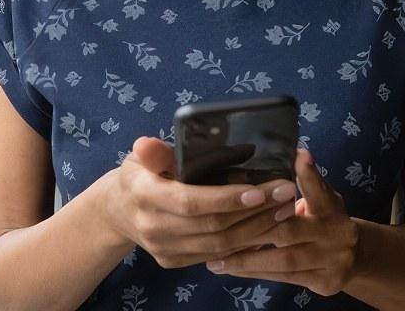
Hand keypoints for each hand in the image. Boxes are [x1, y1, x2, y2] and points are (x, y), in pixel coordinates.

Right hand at [97, 136, 299, 269]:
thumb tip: (148, 144)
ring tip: (284, 209)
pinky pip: (217, 255)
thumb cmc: (139, 175)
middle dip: (255, 212)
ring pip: (220, 245)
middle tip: (286, 193)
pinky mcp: (174, 262)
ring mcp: (164, 249)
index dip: (227, 199)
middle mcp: (154, 227)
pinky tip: (267, 227)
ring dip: (257, 229)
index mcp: (145, 196)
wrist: (118, 211)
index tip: (260, 189)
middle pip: (213, 227)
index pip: (192, 202)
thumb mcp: (141, 157)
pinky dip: (245, 243)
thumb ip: (154, 153)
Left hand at [204, 148, 359, 295]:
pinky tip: (234, 269)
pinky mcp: (326, 282)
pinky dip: (256, 273)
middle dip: (251, 231)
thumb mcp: (319, 197)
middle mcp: (337, 233)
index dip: (307, 175)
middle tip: (218, 229)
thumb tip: (294, 152)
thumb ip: (305, 181)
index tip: (297, 156)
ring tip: (216, 259)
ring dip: (247, 259)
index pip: (318, 189)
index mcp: (333, 207)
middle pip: (288, 231)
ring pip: (283, 260)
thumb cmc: (322, 218)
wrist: (354, 257)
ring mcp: (334, 260)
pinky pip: (284, 278)